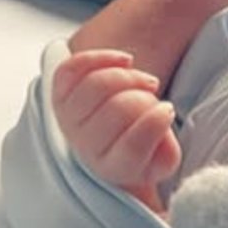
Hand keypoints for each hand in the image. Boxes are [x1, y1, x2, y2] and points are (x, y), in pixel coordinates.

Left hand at [50, 45, 180, 208]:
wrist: (111, 136)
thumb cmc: (139, 145)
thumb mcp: (162, 158)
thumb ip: (168, 149)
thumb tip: (163, 115)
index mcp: (115, 169)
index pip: (131, 149)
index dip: (154, 124)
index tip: (168, 110)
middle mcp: (85, 147)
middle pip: (117, 111)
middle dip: (144, 97)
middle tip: (154, 98)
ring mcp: (68, 119)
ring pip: (96, 85)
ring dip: (128, 76)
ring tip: (145, 82)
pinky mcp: (59, 92)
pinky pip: (73, 68)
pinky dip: (101, 58)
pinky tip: (124, 62)